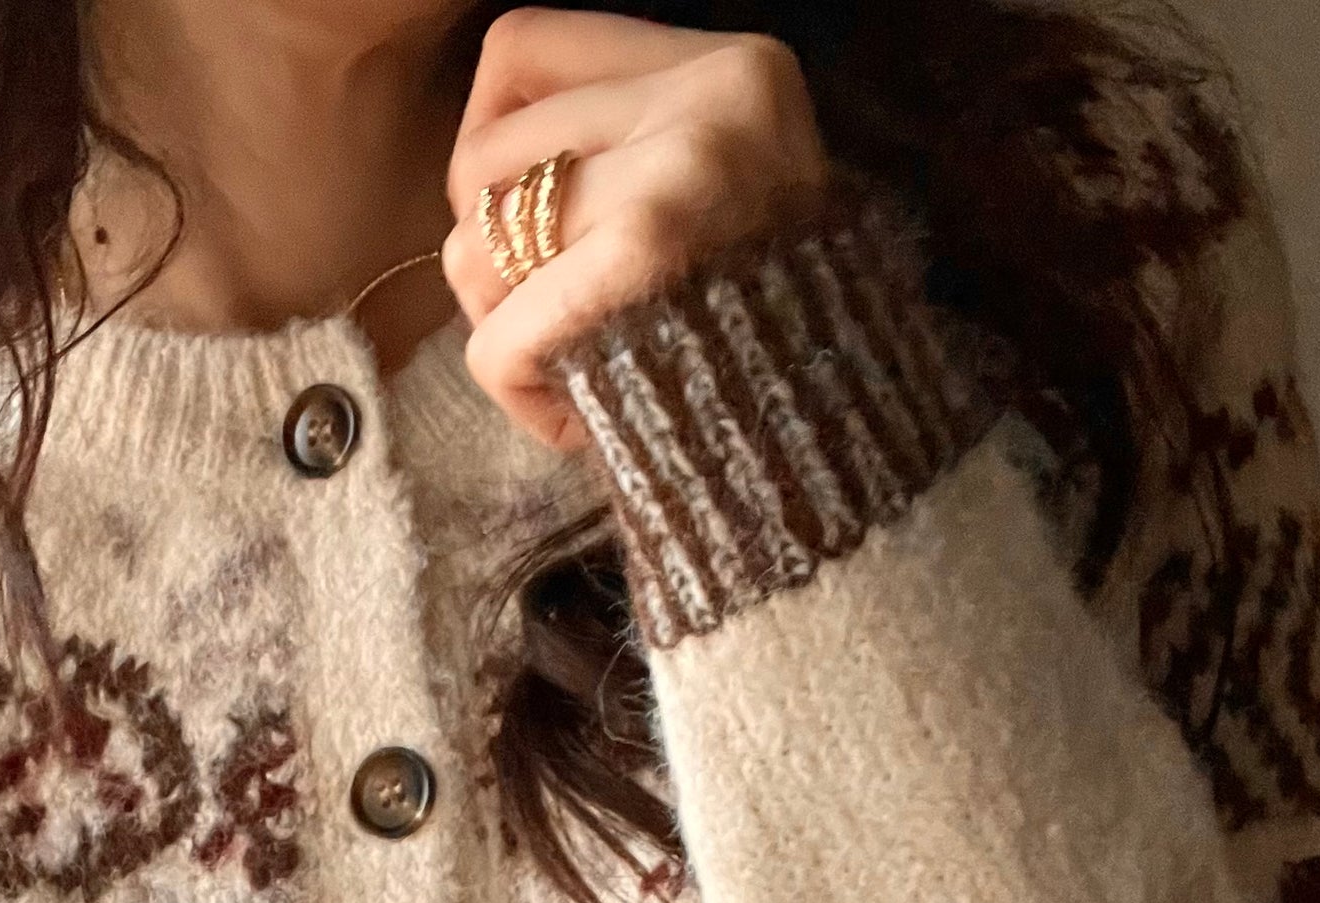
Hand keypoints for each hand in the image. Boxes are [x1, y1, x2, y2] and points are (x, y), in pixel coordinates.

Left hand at [444, 10, 829, 449]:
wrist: (844, 440)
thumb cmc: (765, 336)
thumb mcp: (726, 195)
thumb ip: (628, 151)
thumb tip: (484, 177)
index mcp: (733, 68)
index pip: (521, 45)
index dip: (486, 130)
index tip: (513, 206)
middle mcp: (710, 97)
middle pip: (484, 155)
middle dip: (483, 250)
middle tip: (538, 314)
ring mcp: (680, 170)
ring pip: (475, 241)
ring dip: (497, 322)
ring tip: (561, 363)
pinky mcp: (647, 255)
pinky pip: (500, 328)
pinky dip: (512, 386)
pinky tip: (565, 414)